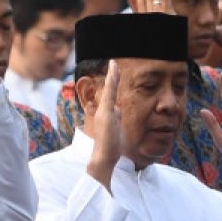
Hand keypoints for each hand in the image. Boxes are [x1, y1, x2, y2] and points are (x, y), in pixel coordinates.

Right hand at [86, 60, 122, 190]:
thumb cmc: (110, 148)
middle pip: (109, 90)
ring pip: (109, 90)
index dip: (112, 84)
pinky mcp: (106, 113)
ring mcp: (104, 112)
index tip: (115, 72)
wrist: (103, 158)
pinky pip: (109, 95)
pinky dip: (112, 83)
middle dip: (112, 76)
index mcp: (106, 114)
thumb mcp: (115, 129)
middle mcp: (103, 111)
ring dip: (112, 76)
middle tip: (114, 63)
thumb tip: (118, 110)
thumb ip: (116, 119)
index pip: (110, 96)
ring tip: (115, 63)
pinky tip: (114, 73)